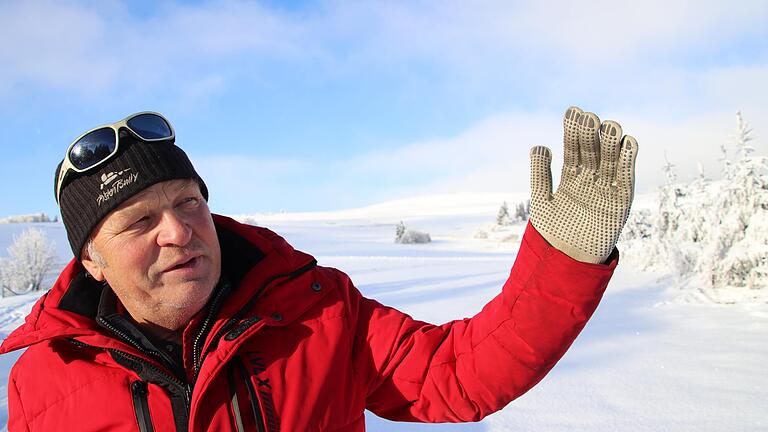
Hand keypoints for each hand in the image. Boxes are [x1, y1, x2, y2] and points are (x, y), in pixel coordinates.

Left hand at [529, 106, 637, 263]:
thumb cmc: (552, 233)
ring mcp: (606, 188)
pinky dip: (628, 160)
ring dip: (611, 142)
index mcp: (571, 177)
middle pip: (592, 151)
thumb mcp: (542, 201)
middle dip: (590, 134)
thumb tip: (539, 145)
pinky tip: (629, 142)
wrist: (568, 262)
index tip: (572, 111)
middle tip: (588, 117)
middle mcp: (590, 179)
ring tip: (609, 125)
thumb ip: (540, 175)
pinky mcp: (621, 201)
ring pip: (609, 160)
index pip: (573, 148)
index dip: (572, 131)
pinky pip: (626, 177)